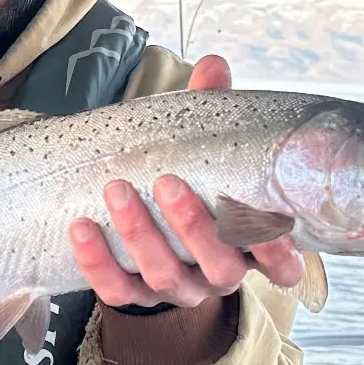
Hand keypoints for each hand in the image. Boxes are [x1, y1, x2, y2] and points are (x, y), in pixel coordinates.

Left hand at [69, 55, 304, 307]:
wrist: (154, 240)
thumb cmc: (195, 184)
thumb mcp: (209, 153)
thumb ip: (214, 114)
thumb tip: (213, 66)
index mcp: (250, 245)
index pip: (282, 266)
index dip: (279, 253)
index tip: (270, 227)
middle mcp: (220, 274)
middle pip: (219, 267)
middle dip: (193, 225)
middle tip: (167, 182)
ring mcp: (178, 289)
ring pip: (165, 276)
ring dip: (140, 235)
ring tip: (117, 189)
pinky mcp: (137, 298)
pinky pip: (117, 291)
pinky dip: (97, 263)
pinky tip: (80, 227)